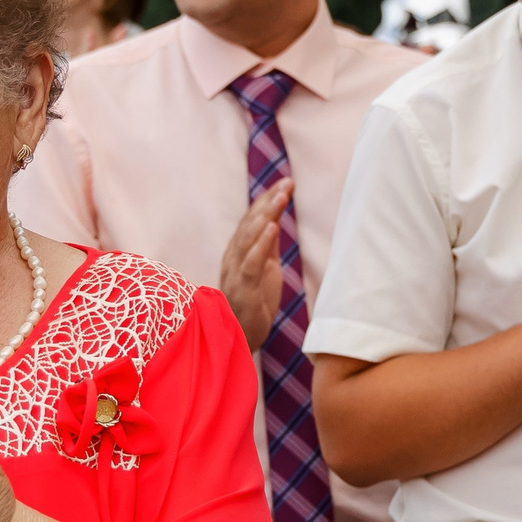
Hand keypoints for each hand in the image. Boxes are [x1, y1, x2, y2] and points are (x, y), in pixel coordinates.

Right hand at [218, 179, 291, 350]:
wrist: (240, 340)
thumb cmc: (252, 305)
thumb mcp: (264, 269)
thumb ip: (266, 246)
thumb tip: (274, 219)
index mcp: (238, 252)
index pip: (251, 220)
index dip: (267, 200)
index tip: (286, 182)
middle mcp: (233, 258)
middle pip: (250, 223)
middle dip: (269, 201)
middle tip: (287, 182)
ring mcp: (236, 273)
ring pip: (248, 238)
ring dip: (265, 215)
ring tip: (281, 197)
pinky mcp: (243, 289)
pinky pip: (251, 262)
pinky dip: (261, 244)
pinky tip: (272, 227)